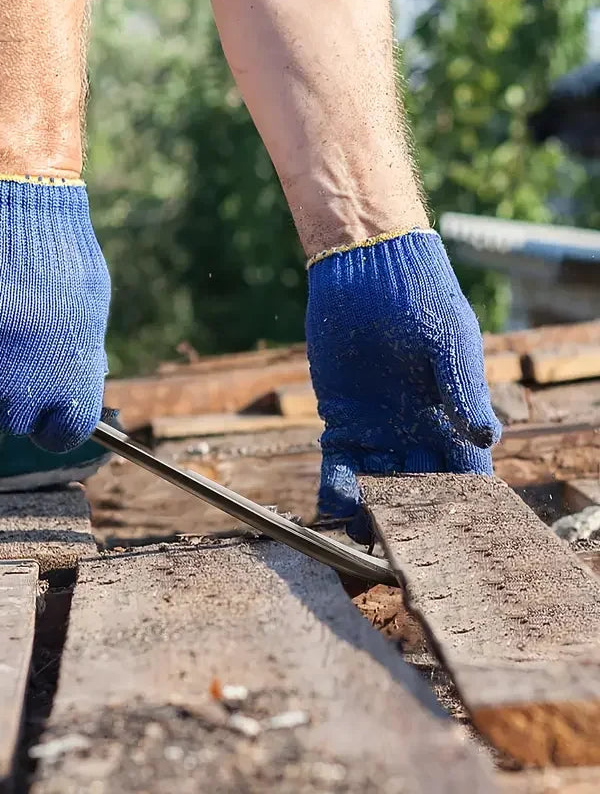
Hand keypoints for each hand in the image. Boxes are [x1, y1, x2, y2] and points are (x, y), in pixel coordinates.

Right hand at [0, 173, 109, 451]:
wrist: (18, 200)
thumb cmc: (61, 252)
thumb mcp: (89, 312)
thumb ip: (80, 360)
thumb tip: (72, 390)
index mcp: (77, 384)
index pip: (62, 437)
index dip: (49, 422)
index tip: (41, 401)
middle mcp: (30, 392)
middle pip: (9, 423)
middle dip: (6, 393)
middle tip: (3, 351)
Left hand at [305, 230, 500, 540]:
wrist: (367, 272)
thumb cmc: (422, 298)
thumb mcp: (449, 342)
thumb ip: (464, 389)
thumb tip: (488, 437)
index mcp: (453, 416)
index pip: (465, 471)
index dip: (465, 503)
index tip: (462, 537)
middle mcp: (416, 430)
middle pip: (419, 487)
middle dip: (414, 518)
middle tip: (407, 552)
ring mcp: (377, 428)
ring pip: (377, 483)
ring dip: (373, 511)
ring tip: (367, 542)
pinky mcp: (340, 419)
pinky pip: (339, 462)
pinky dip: (337, 487)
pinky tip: (334, 510)